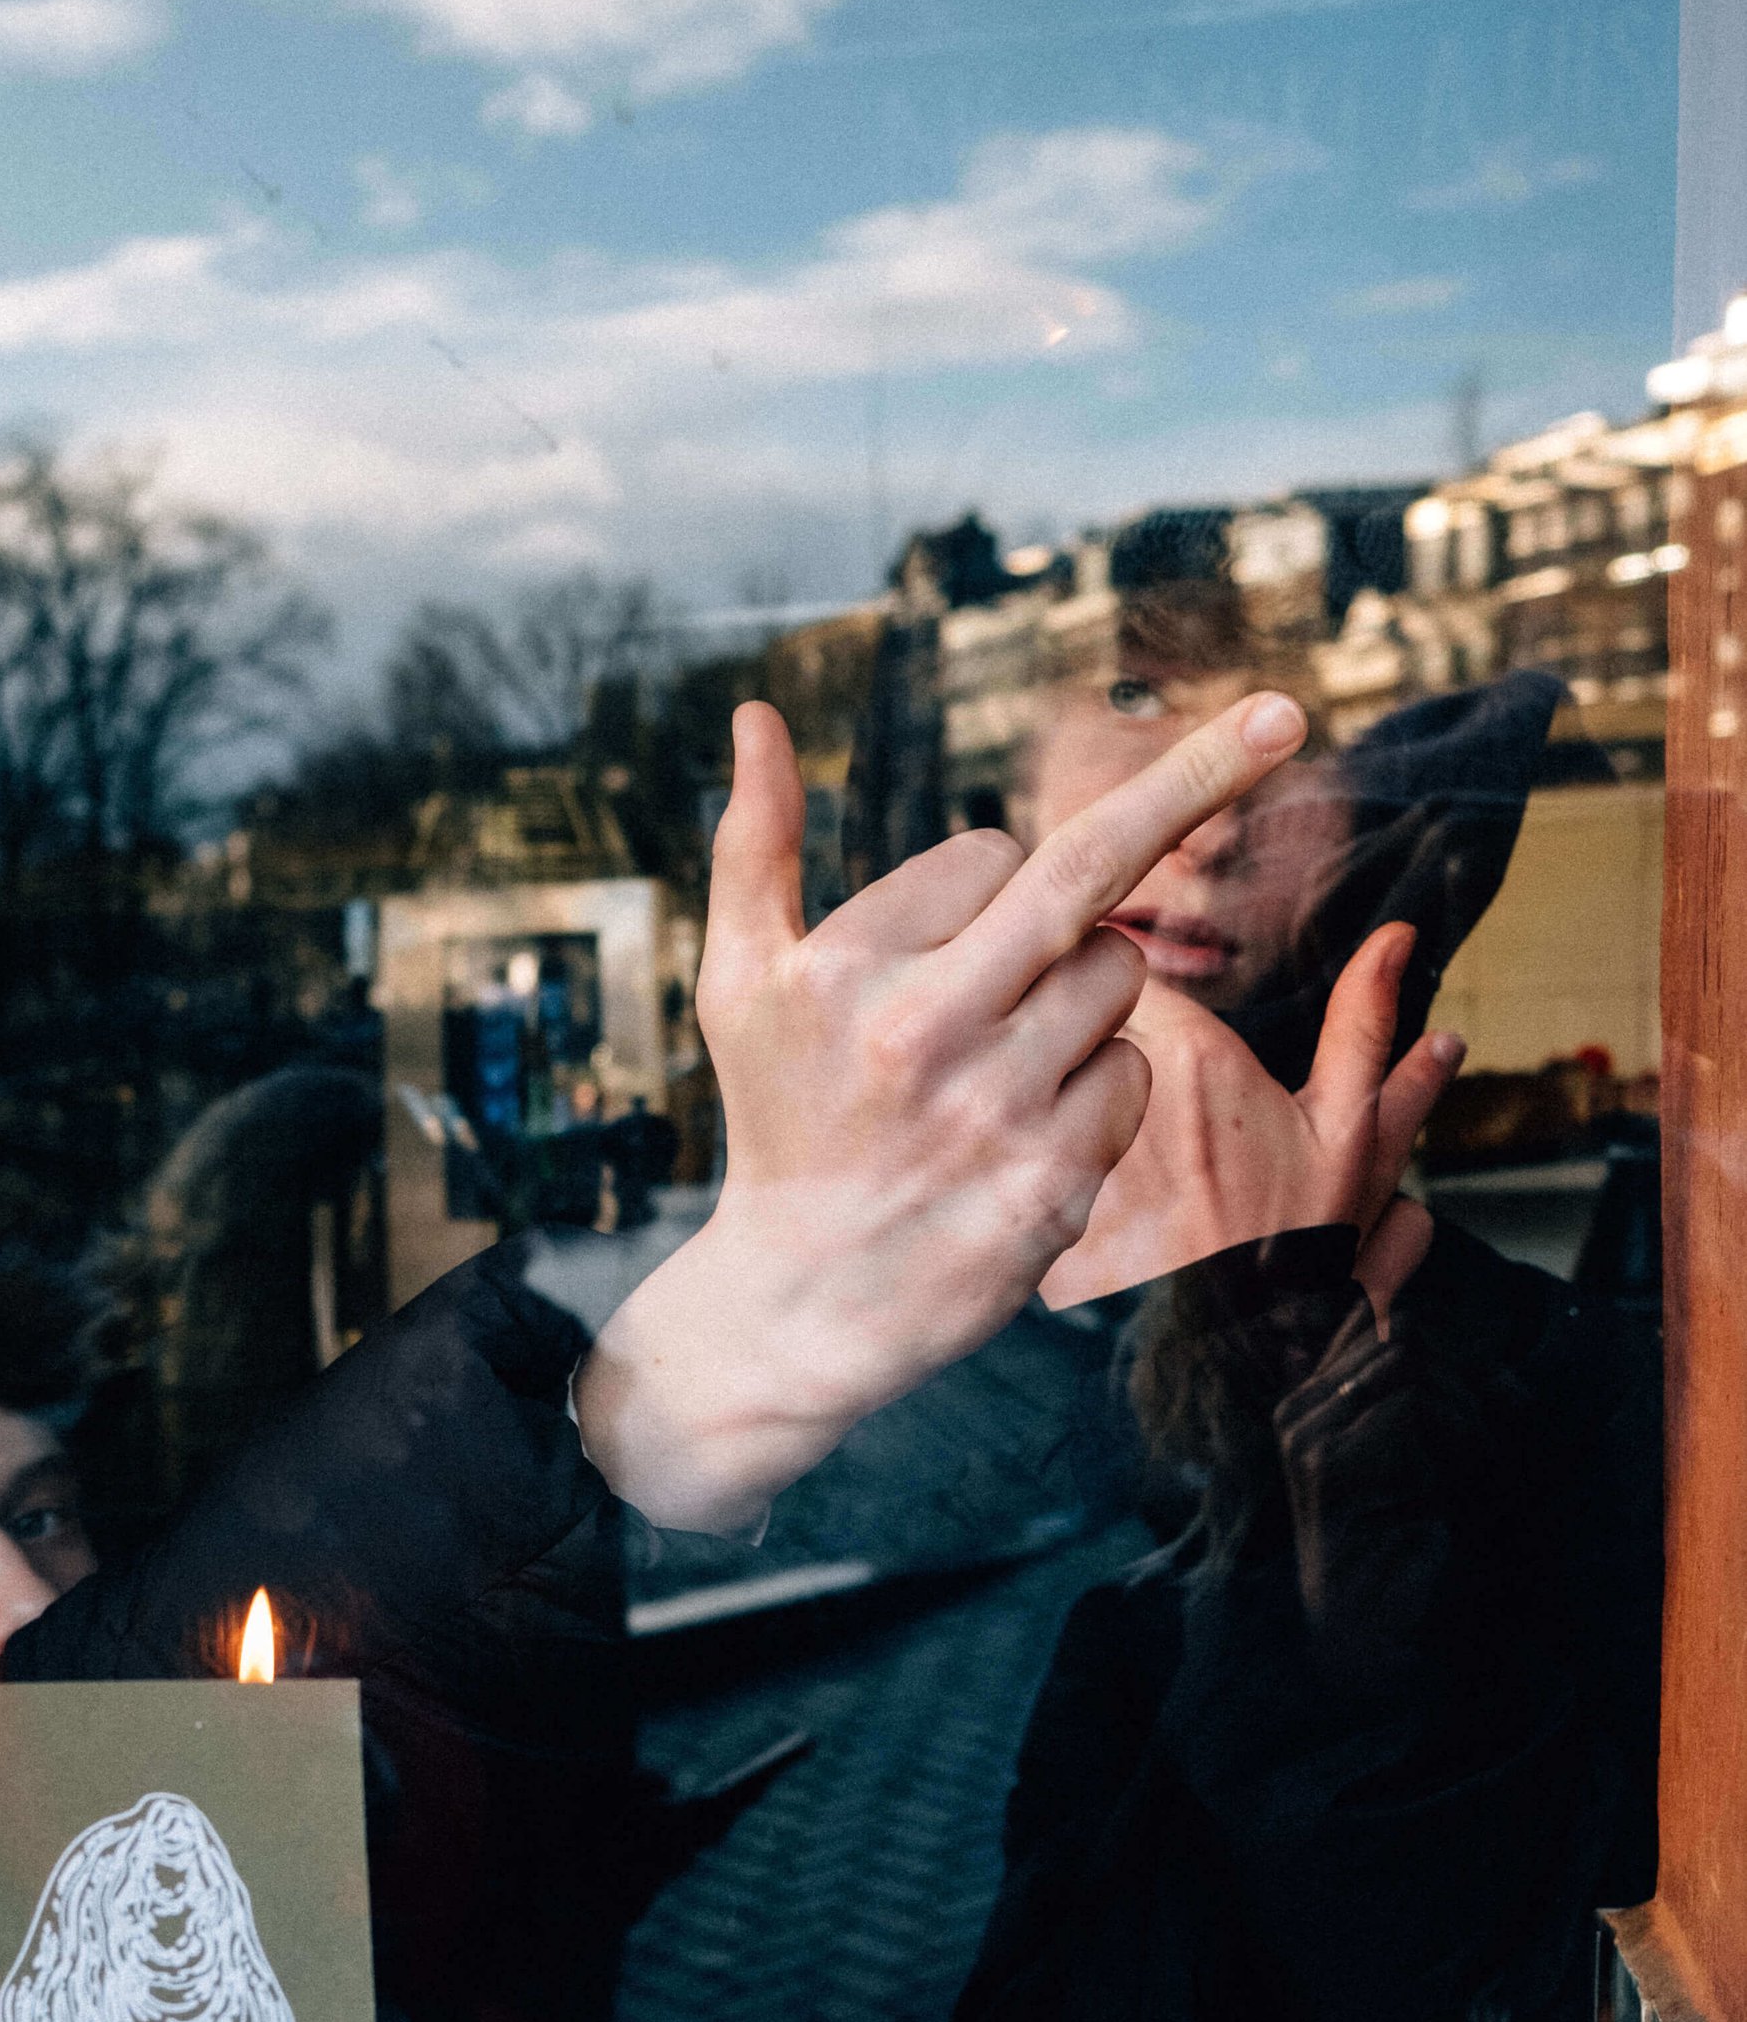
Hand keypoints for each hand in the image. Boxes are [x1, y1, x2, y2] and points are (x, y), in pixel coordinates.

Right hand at [575, 688, 1310, 1533]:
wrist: (800, 1307)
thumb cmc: (779, 1122)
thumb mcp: (739, 984)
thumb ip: (752, 844)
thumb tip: (756, 715)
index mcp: (850, 969)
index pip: (992, 853)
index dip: (993, 879)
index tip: (962, 930)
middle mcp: (923, 1032)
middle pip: (1090, 879)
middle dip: (1197, 782)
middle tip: (1283, 714)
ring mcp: (995, 1113)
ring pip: (1120, 982)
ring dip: (1090, 1000)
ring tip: (1010, 1061)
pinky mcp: (1051, 1187)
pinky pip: (1135, 1080)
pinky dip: (1102, 1091)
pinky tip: (1030, 1131)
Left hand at [1034, 920, 1462, 1311]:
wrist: (1235, 1359)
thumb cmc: (1296, 1246)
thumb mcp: (1346, 1135)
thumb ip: (1363, 1028)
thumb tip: (1394, 938)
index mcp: (1192, 1058)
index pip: (1121, 964)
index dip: (1123, 976)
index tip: (1132, 997)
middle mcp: (1111, 1097)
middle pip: (1066, 1018)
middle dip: (1077, 1031)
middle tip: (1104, 1070)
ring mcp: (1061, 1153)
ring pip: (1028, 1087)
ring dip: (1039, 1096)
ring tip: (1083, 1143)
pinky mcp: (1024, 1206)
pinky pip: (1004, 1158)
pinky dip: (1015, 1165)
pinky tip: (1036, 1193)